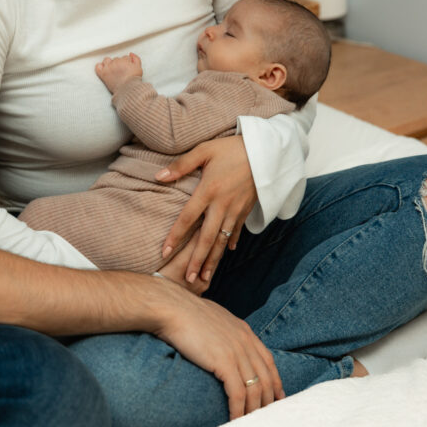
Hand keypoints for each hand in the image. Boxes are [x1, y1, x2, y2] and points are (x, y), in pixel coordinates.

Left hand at [95, 53, 142, 93]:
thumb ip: (136, 58)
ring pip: (106, 60)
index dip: (127, 63)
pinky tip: (104, 69)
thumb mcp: (139, 68)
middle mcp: (115, 62)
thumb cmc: (133, 80)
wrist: (128, 90)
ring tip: (113, 69)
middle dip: (119, 63)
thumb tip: (131, 54)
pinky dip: (100, 67)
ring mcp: (108, 68)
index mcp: (124, 60)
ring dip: (109, 63)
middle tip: (121, 71)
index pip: (125, 57)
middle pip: (116, 59)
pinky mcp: (103, 74)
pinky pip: (98, 67)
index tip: (127, 68)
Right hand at [153, 279, 284, 419]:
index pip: (268, 361)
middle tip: (267, 414)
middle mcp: (245, 341)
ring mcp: (236, 352)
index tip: (277, 396)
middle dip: (269, 400)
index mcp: (244, 331)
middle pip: (266, 377)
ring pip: (255, 388)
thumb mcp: (215, 319)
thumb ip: (225, 331)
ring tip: (251, 421)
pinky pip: (238, 393)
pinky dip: (239, 410)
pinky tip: (236, 419)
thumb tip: (222, 341)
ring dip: (254, 409)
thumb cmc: (185, 312)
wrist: (172, 308)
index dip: (276, 381)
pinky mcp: (224, 362)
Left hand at [156, 136, 256, 284]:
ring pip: (223, 240)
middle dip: (196, 260)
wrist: (268, 150)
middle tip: (188, 279)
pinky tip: (228, 251)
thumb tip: (159, 176)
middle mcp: (222, 205)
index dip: (175, 236)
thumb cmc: (232, 147)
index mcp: (208, 191)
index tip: (164, 252)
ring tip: (205, 277)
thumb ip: (181, 165)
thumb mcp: (205, 150)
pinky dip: (232, 242)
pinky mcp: (247, 208)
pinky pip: (237, 230)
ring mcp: (236, 209)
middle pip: (206, 238)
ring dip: (213, 260)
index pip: (187, 219)